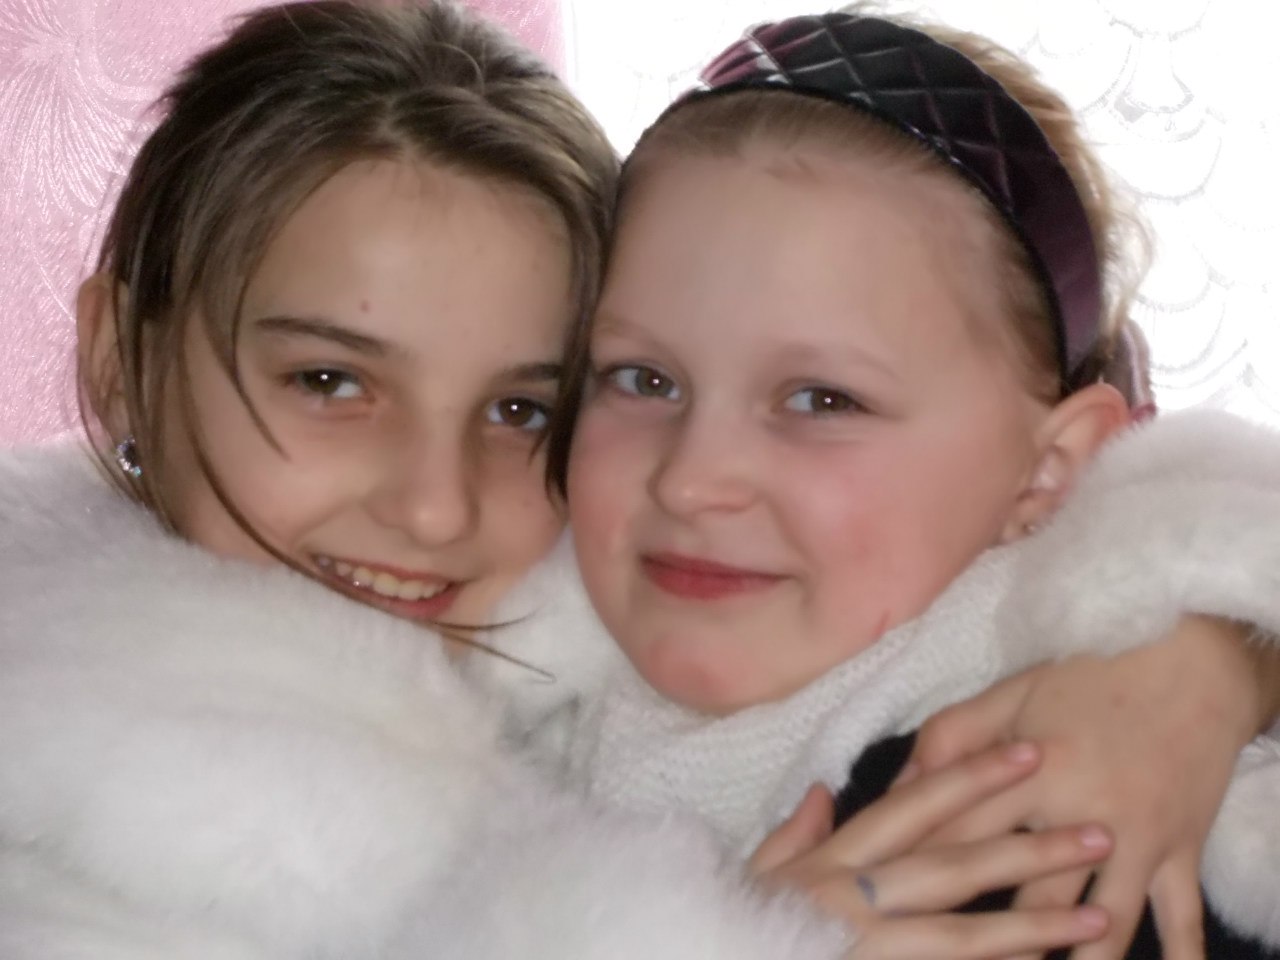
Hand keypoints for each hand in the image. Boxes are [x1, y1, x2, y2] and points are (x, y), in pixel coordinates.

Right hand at [750, 743, 1112, 959]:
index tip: (1026, 751)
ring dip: (1036, 923)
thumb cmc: (737, 932)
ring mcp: (867, 947)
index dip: (969, 776)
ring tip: (1101, 917)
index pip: (910, 807)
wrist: (713, 956)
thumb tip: (823, 790)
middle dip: (1027, 846)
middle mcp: (853, 899)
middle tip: (1097, 829)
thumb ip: (793, 834)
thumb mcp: (758, 877)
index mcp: (830, 862)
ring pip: (963, 933)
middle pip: (952, 865)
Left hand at [903, 616, 1264, 959]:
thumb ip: (950, 738)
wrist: (1192, 660)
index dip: (920, 868)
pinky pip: (1182, 916)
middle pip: (1024, 884)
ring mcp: (1138, 834)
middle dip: (987, 927)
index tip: (888, 904)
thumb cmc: (1090, 672)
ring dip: (1071, 954)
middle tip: (948, 952)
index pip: (962, 831)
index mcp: (1029, 768)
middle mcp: (1081, 809)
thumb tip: (899, 785)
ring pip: (1101, 917)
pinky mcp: (1181, 847)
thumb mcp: (1011, 692)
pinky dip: (1178, 956)